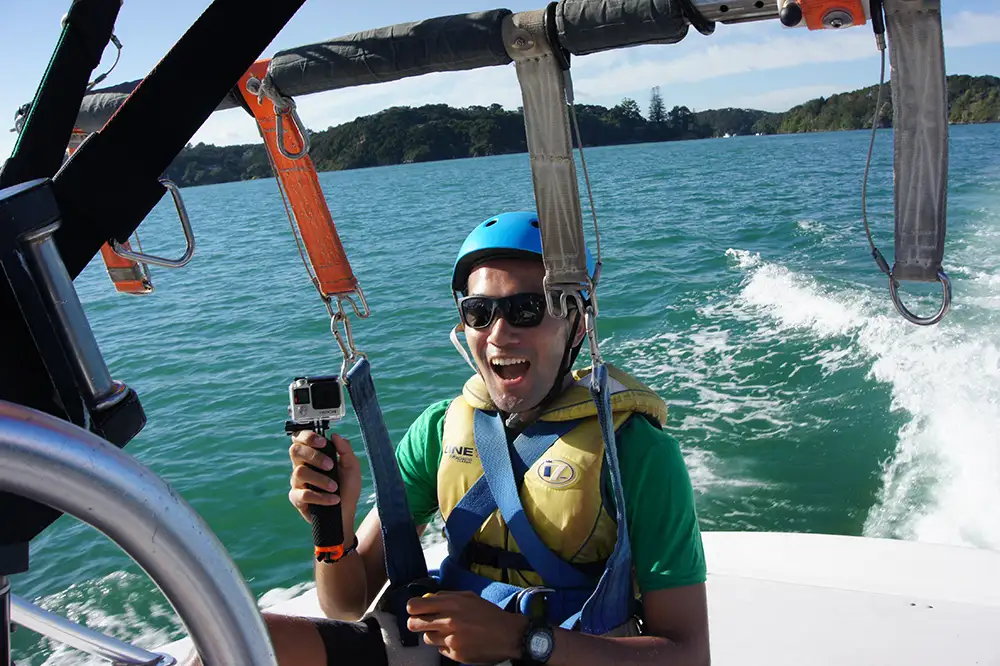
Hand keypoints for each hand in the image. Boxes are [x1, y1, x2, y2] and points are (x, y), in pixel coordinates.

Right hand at [287, 430, 362, 526]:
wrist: (346, 513)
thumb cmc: (347, 488)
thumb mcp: (352, 467)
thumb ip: (345, 450)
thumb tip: (335, 435)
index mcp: (313, 455)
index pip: (300, 438)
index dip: (307, 436)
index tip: (323, 441)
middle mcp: (302, 465)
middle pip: (295, 451)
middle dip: (314, 456)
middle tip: (330, 465)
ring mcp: (298, 482)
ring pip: (300, 472)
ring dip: (321, 479)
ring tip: (335, 487)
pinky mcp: (297, 499)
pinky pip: (303, 494)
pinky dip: (321, 497)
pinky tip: (333, 500)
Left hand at [406, 591, 528, 664]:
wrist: (508, 635)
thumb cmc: (489, 614)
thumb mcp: (469, 597)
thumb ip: (447, 596)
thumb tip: (428, 598)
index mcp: (451, 603)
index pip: (414, 606)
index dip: (413, 608)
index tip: (417, 610)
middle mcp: (448, 621)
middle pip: (413, 624)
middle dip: (416, 623)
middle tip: (424, 623)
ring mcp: (450, 640)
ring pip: (426, 639)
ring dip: (433, 635)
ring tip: (447, 632)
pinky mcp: (455, 654)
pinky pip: (440, 650)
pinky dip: (446, 646)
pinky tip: (459, 641)